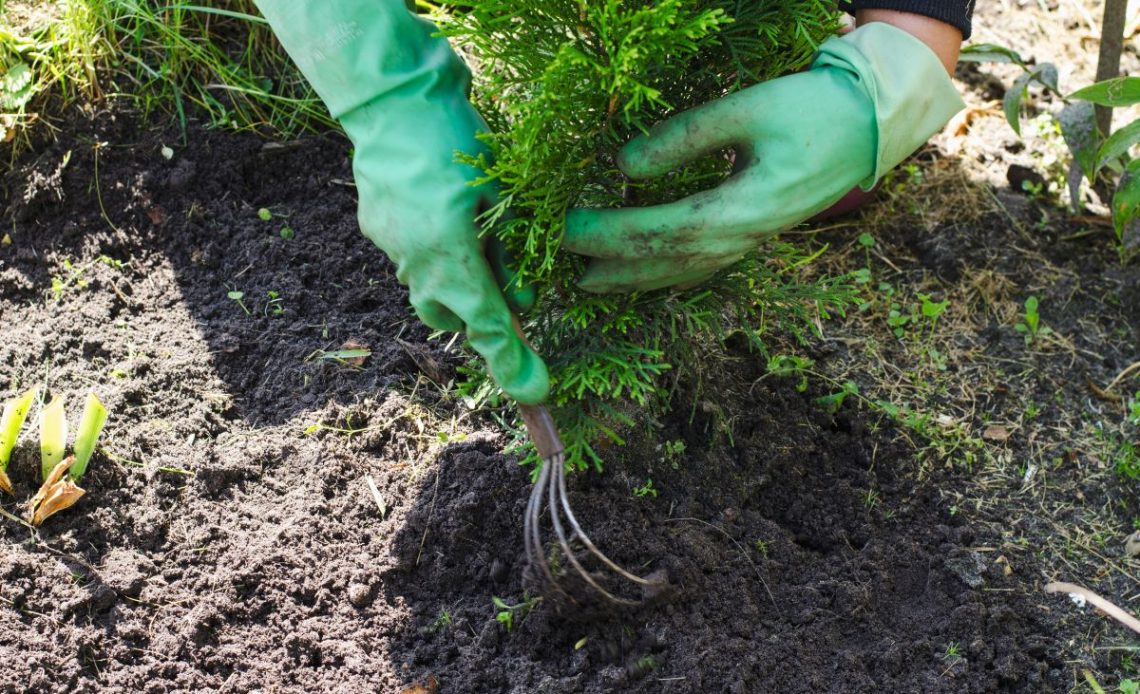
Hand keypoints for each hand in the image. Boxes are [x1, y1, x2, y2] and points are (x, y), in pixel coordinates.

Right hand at [254, 0, 548, 402]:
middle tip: (509, 282)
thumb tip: (520, 299)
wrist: (391, 96)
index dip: (514, 363)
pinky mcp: (378, 227)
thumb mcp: (498, 196)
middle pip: (456, 314)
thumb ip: (507, 254)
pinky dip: (436, 249)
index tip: (538, 392)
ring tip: (477, 232)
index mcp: (451, 257)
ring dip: (460, 277)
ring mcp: (392, 247)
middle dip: (483, 310)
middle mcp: (416, 264)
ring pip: (432, 286)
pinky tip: (445, 209)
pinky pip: (413, 256)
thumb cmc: (454, 138)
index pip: (488, 327)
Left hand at [562, 22, 964, 293]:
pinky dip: (667, 274)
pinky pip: (703, 265)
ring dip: (634, 279)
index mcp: (741, 209)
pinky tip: (649, 278)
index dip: (608, 233)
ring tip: (591, 284)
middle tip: (563, 266)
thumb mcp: (748, 110)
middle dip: (610, 264)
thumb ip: (684, 137)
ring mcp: (752, 240)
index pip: (658, 231)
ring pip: (683, 271)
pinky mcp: (756, 233)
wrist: (873, 126)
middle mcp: (744, 236)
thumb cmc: (813, 109)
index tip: (565, 228)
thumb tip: (623, 166)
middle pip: (664, 261)